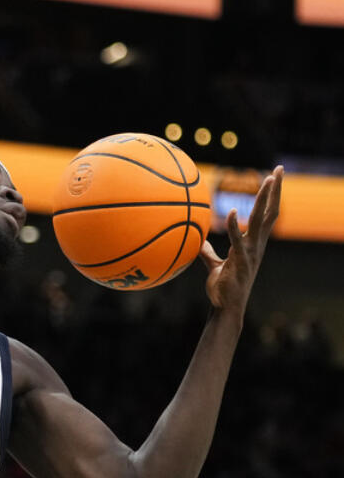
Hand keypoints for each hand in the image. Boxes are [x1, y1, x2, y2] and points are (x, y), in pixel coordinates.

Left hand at [198, 166, 281, 312]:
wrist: (224, 308)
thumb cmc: (222, 287)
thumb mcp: (215, 265)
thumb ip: (208, 252)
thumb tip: (199, 241)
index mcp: (253, 244)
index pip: (266, 215)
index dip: (271, 197)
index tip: (274, 177)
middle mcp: (256, 245)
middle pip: (270, 212)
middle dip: (275, 190)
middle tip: (279, 169)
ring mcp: (251, 253)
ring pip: (261, 221)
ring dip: (264, 199)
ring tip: (269, 180)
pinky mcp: (240, 261)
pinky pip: (237, 240)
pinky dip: (234, 224)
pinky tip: (232, 209)